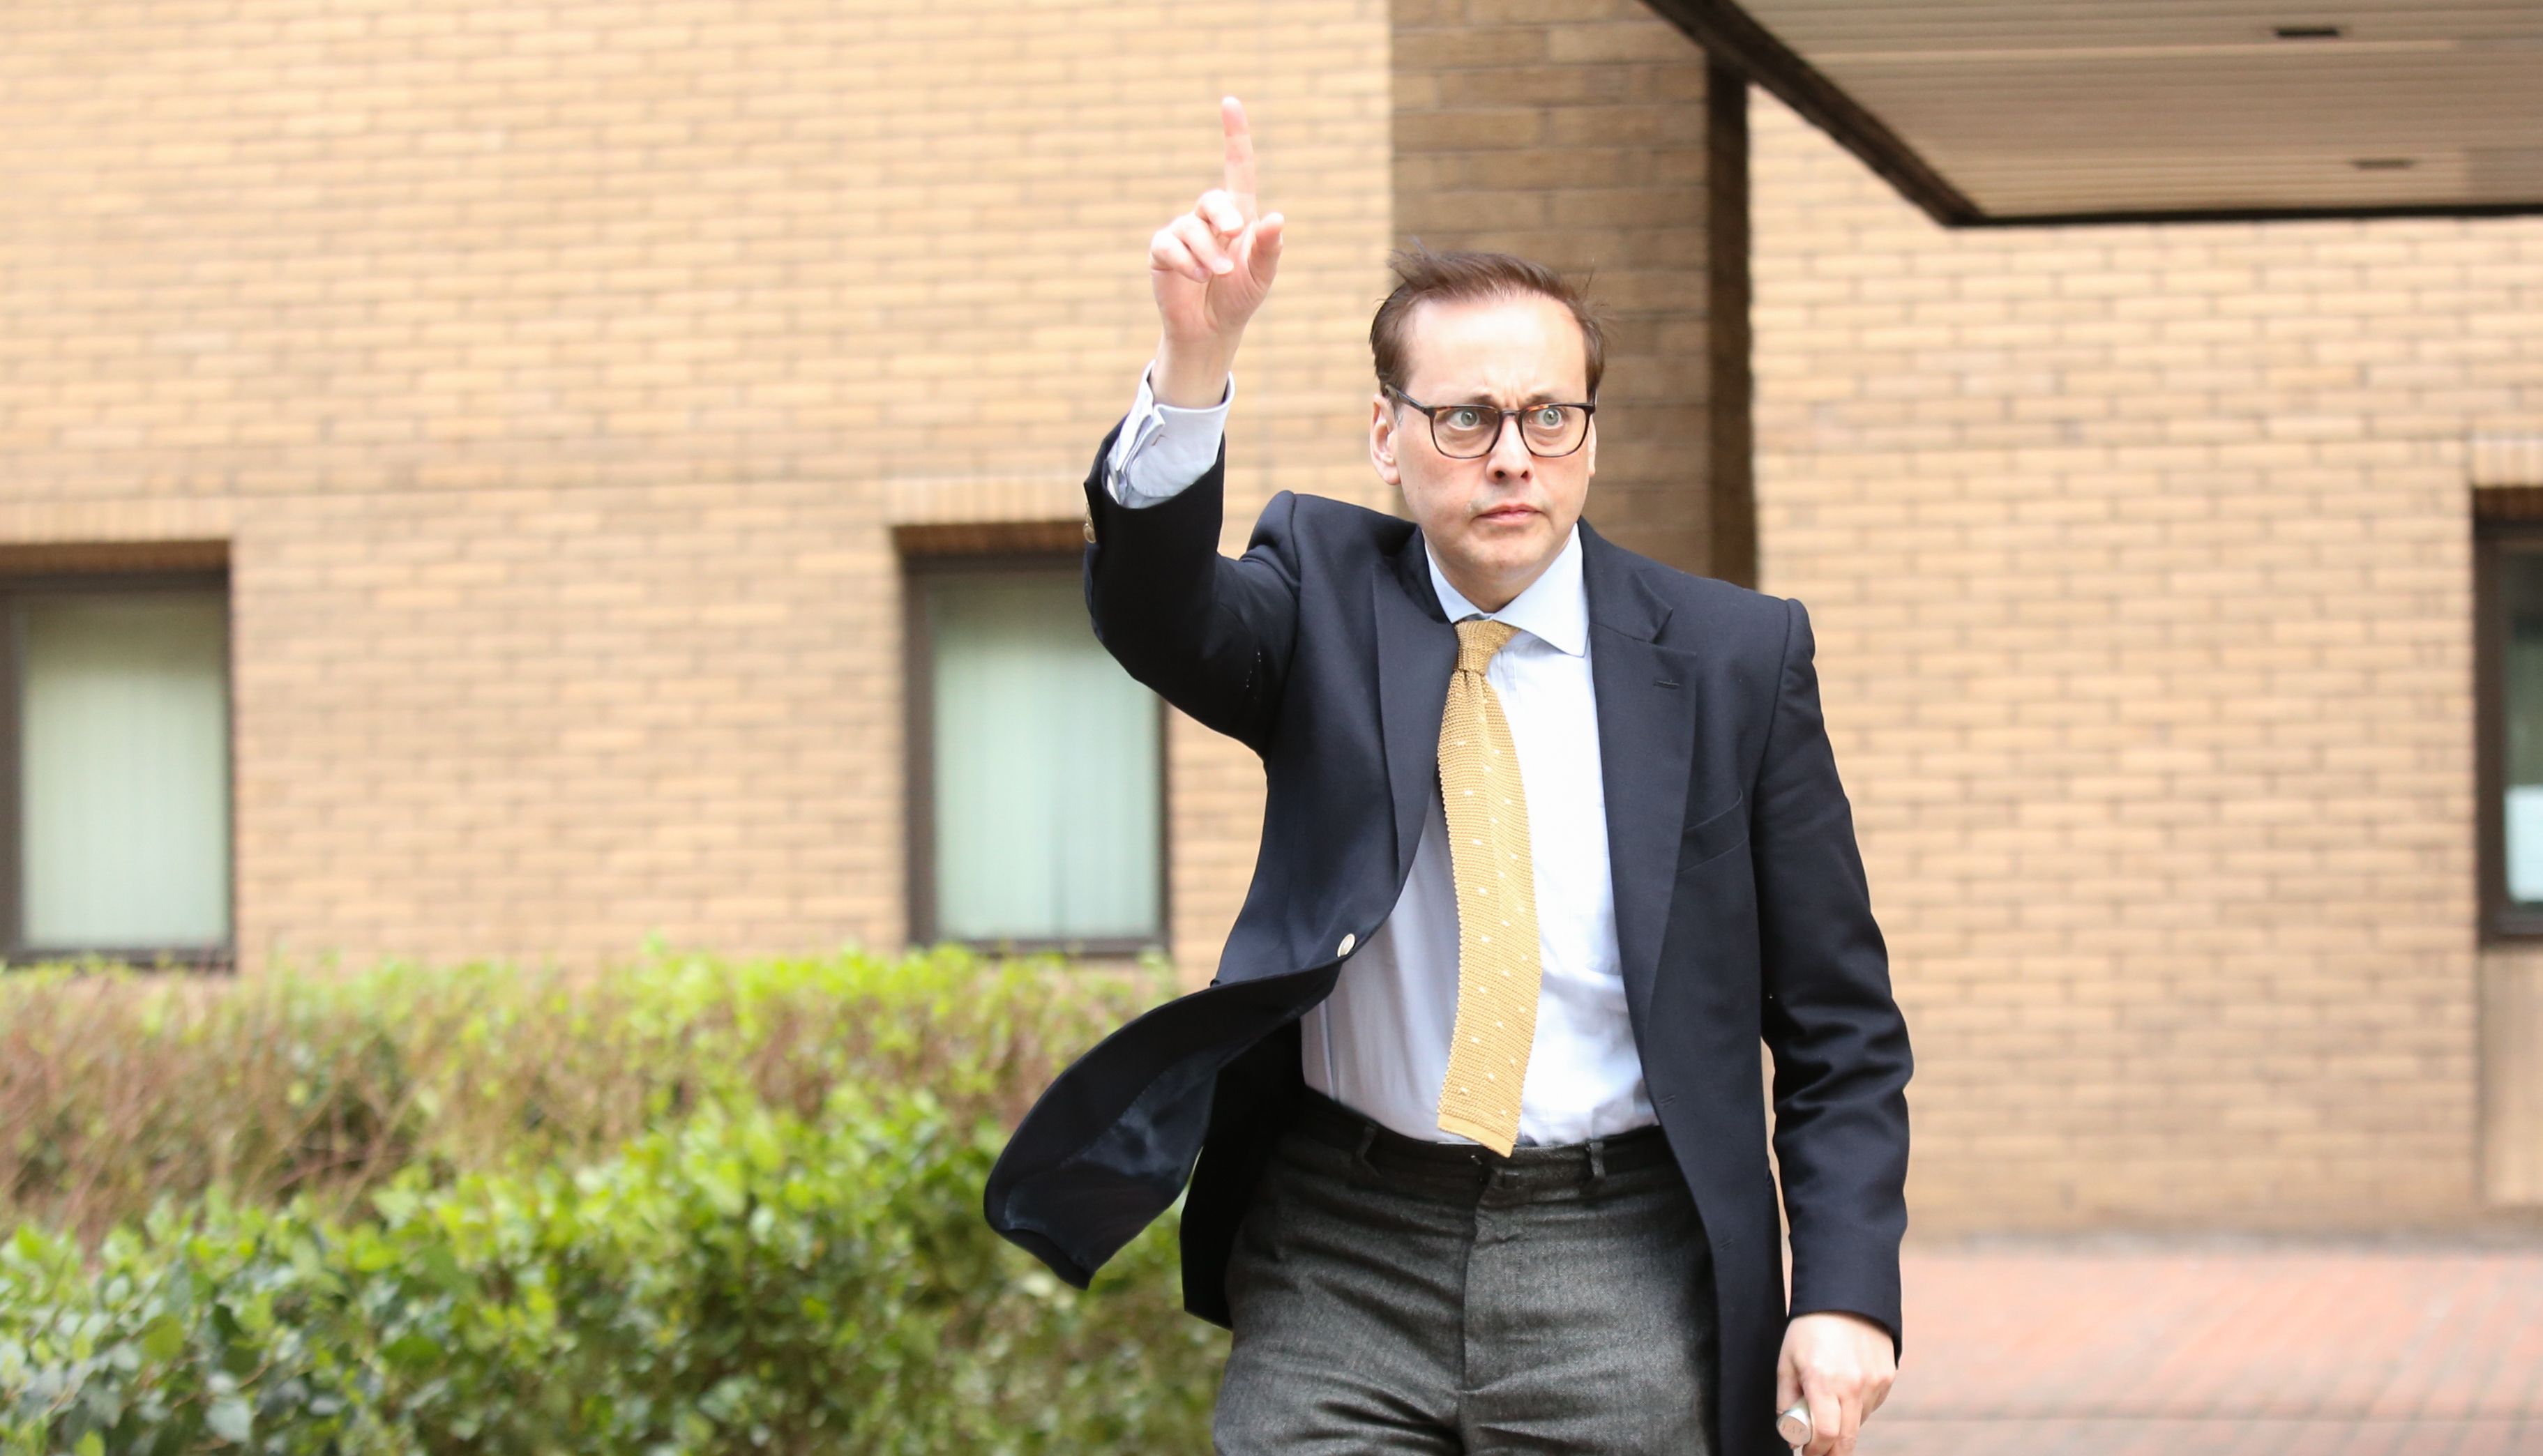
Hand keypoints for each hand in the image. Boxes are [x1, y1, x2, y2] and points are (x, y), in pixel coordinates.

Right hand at [1147, 95, 1284, 406]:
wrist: (1211, 329)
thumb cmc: (1240, 297)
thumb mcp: (1262, 274)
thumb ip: (1270, 247)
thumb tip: (1276, 217)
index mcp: (1238, 216)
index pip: (1237, 168)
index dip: (1234, 136)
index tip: (1230, 103)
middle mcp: (1208, 219)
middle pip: (1212, 198)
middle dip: (1224, 215)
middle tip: (1235, 232)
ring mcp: (1182, 233)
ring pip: (1190, 226)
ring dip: (1207, 251)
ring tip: (1217, 273)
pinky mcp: (1162, 252)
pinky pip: (1168, 245)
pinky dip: (1185, 261)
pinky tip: (1196, 277)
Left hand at [1776, 1310, 1894, 1454]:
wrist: (1846, 1296)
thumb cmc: (1809, 1328)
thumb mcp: (1786, 1362)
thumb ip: (1786, 1401)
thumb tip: (1791, 1435)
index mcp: (1823, 1381)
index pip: (1825, 1435)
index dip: (1815, 1452)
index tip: (1806, 1454)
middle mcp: (1853, 1385)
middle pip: (1846, 1440)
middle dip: (1831, 1453)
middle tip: (1818, 1452)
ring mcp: (1874, 1383)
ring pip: (1858, 1424)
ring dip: (1843, 1427)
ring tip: (1828, 1406)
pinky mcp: (1887, 1378)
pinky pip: (1871, 1406)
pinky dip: (1857, 1409)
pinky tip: (1845, 1389)